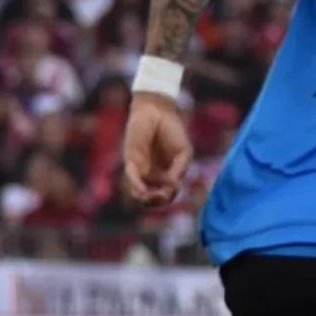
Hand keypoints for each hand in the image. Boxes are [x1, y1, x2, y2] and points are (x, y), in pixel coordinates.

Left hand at [123, 93, 193, 208]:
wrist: (157, 112)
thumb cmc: (172, 131)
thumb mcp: (184, 152)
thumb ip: (179, 170)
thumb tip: (171, 186)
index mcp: (166, 174)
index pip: (166, 194)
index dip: (169, 197)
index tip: (174, 189)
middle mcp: (152, 174)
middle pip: (151, 198)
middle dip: (157, 202)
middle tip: (161, 196)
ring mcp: (141, 169)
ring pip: (138, 192)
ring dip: (145, 199)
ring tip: (151, 196)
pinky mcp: (131, 160)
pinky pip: (132, 177)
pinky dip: (136, 186)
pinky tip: (142, 190)